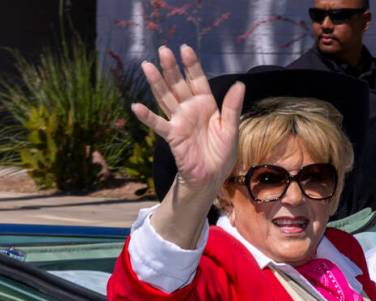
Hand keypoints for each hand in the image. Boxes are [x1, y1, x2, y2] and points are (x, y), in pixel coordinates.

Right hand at [131, 44, 243, 195]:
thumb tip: (240, 84)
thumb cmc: (221, 154)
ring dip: (156, 83)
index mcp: (206, 105)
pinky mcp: (173, 135)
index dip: (191, 65)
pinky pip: (158, 124)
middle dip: (171, 68)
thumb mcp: (231, 129)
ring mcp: (179, 121)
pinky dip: (147, 116)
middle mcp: (190, 109)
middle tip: (163, 50)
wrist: (211, 177)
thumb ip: (232, 107)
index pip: (198, 81)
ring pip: (166, 98)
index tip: (184, 48)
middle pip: (178, 85)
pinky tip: (136, 106)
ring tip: (147, 65)